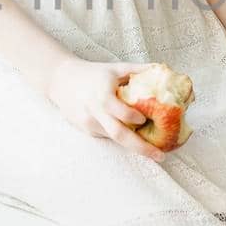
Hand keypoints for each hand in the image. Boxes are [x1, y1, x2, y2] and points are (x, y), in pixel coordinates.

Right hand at [45, 57, 167, 162]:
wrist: (61, 81)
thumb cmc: (93, 73)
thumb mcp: (115, 68)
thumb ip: (138, 70)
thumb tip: (164, 70)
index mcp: (103, 96)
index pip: (120, 112)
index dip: (134, 118)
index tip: (145, 119)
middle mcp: (95, 113)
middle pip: (119, 135)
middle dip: (141, 148)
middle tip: (161, 157)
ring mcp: (90, 125)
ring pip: (115, 138)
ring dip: (134, 144)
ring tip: (152, 149)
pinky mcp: (87, 131)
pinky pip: (107, 135)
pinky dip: (120, 136)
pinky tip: (130, 134)